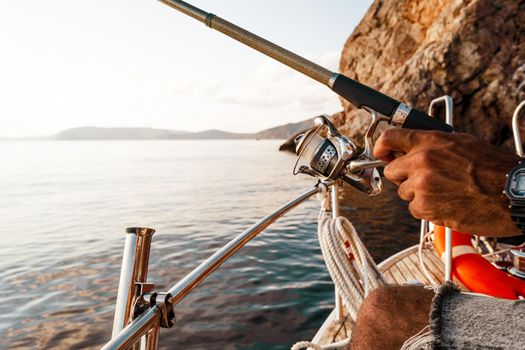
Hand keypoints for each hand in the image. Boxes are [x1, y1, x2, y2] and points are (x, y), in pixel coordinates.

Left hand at [373, 128, 520, 236]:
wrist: (513, 192)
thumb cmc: (495, 168)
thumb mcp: (462, 143)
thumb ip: (432, 145)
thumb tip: (412, 148)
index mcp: (430, 142)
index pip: (389, 138)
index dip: (381, 147)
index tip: (380, 153)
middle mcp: (421, 162)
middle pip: (391, 171)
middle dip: (404, 176)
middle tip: (424, 180)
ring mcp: (422, 186)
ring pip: (404, 193)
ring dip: (418, 195)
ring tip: (445, 192)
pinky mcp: (426, 208)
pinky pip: (414, 209)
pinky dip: (427, 210)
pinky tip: (447, 204)